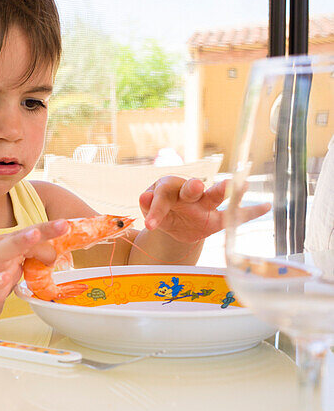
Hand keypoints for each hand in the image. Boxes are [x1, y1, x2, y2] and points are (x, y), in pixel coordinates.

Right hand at [0, 219, 67, 324]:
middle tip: (63, 225)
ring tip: (35, 236)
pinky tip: (4, 278)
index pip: (31, 233)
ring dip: (19, 243)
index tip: (69, 224)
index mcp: (7, 244)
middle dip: (41, 230)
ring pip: (2, 254)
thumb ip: (34, 256)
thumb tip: (56, 254)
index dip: (50, 229)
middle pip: (19, 238)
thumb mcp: (16, 264)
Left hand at [139, 177, 267, 245]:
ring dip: (225, 190)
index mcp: (171, 189)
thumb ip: (150, 208)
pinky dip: (252, 211)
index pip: (163, 195)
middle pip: (191, 187)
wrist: (177, 225)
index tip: (150, 225)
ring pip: (215, 195)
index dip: (156, 209)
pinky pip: (236, 214)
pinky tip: (267, 206)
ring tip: (240, 185)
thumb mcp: (154, 214)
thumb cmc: (164, 214)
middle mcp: (190, 192)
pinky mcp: (218, 218)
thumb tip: (143, 197)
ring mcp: (206, 203)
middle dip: (193, 188)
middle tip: (195, 187)